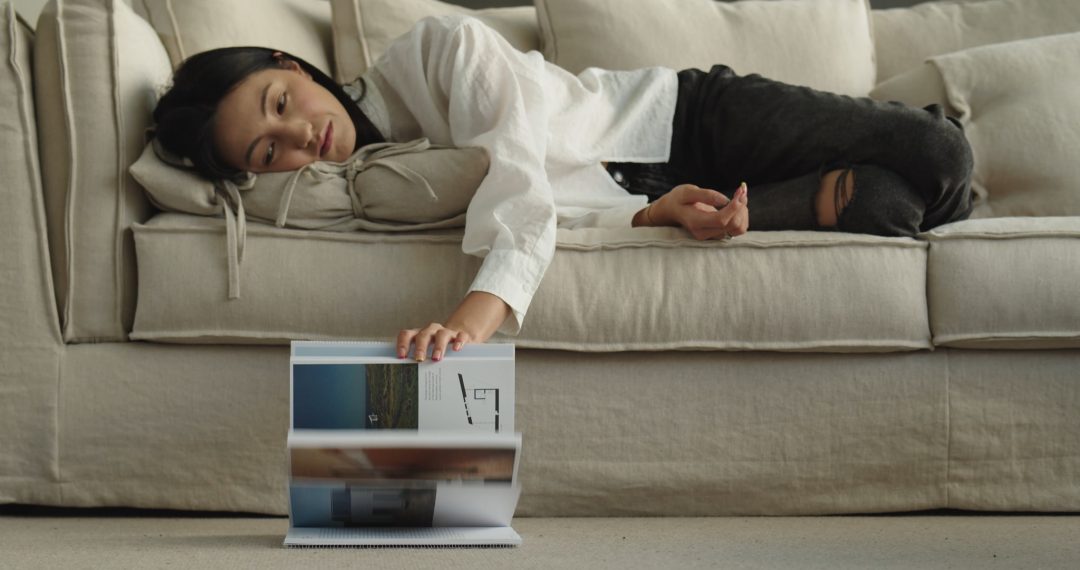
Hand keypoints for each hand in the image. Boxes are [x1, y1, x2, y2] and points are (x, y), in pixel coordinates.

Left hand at [396, 291, 510, 361]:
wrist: (454, 341)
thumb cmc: (435, 351)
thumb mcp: (425, 355)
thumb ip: (416, 363)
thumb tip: (404, 381)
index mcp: (418, 335)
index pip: (407, 335)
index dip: (402, 344)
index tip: (401, 356)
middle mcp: (430, 332)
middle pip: (423, 335)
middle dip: (420, 347)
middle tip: (419, 359)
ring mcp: (445, 332)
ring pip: (441, 334)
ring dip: (438, 346)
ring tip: (436, 358)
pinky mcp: (459, 335)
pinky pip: (460, 335)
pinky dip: (458, 341)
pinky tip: (457, 349)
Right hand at [646, 183, 748, 239]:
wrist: (673, 211)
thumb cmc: (679, 199)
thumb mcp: (687, 191)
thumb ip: (706, 195)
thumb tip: (725, 200)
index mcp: (695, 222)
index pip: (721, 220)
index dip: (734, 206)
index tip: (740, 190)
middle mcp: (705, 233)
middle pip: (733, 225)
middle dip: (741, 206)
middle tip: (740, 190)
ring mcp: (712, 236)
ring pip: (739, 228)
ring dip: (743, 212)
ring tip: (738, 197)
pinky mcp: (719, 234)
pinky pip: (738, 228)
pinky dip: (742, 215)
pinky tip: (736, 204)